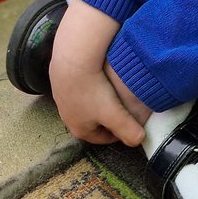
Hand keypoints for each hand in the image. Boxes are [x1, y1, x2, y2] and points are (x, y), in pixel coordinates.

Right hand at [48, 0, 145, 146]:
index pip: (104, 139)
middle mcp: (66, 117)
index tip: (130, 120)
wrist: (71, 59)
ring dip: (97, 99)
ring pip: (85, 103)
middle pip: (94, 121)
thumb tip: (139, 139)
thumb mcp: (115, 114)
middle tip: (120, 104)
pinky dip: (87, 84)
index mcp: (80, 130)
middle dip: (108, 115)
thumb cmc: (93, 89)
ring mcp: (60, 98)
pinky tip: (95, 75)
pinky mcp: (58, 80)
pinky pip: (77, 87)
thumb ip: (130, 131)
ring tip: (109, 88)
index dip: (120, 131)